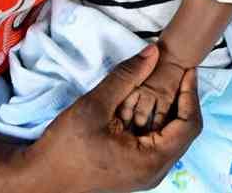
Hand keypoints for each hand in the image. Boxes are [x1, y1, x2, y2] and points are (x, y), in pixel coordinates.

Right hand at [15, 45, 200, 192]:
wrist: (40, 179)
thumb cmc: (65, 147)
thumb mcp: (96, 105)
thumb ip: (127, 76)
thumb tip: (154, 52)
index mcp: (151, 161)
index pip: (188, 125)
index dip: (191, 94)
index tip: (187, 70)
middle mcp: (154, 171)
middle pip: (181, 130)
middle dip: (177, 99)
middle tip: (173, 72)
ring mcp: (144, 173)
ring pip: (167, 134)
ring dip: (161, 109)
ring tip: (151, 83)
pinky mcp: (133, 169)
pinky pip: (152, 141)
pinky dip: (148, 120)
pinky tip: (134, 102)